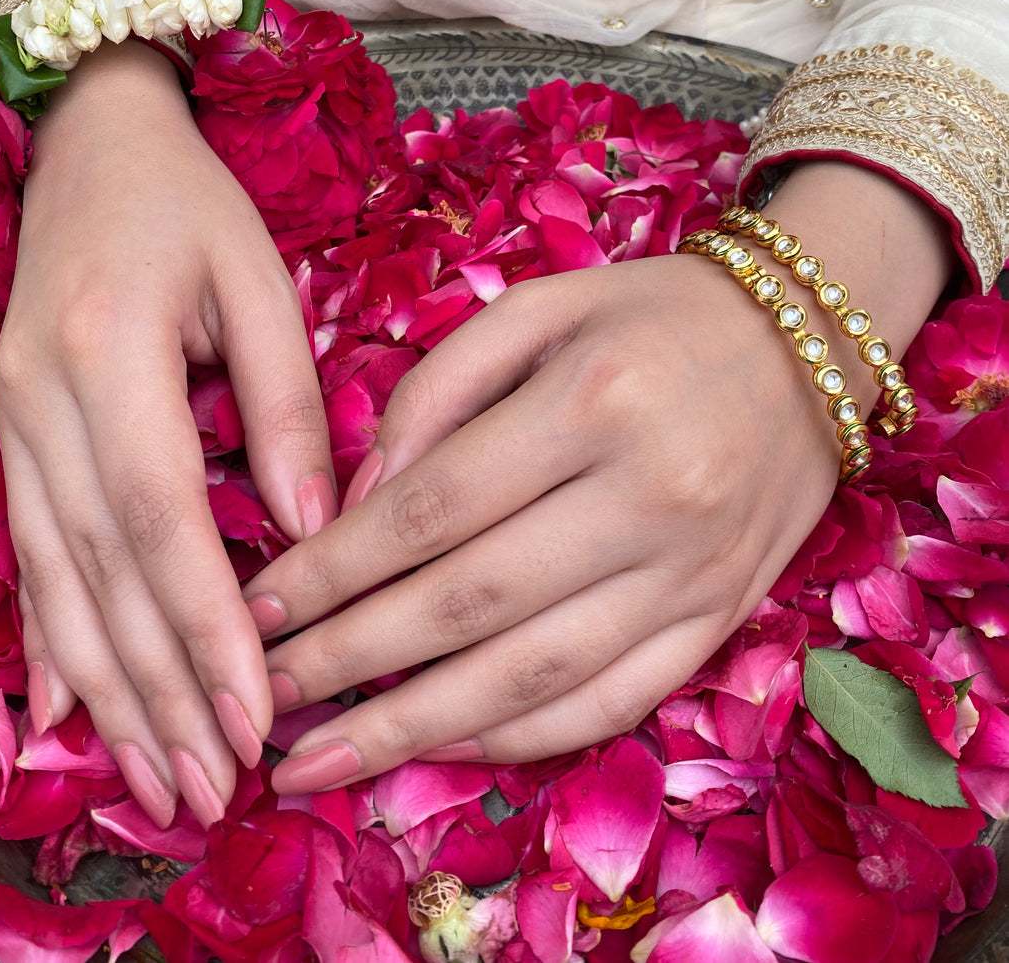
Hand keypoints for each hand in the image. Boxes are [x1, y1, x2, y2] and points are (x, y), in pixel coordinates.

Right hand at [0, 41, 335, 826]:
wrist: (93, 146)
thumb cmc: (189, 205)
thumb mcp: (258, 281)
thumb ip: (285, 404)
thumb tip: (315, 529)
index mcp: (110, 349)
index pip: (159, 514)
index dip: (205, 621)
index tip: (254, 711)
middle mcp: (42, 398)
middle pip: (102, 569)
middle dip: (159, 688)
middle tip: (212, 787)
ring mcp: (13, 420)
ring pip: (56, 579)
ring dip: (107, 690)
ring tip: (154, 782)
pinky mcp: (10, 434)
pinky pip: (29, 553)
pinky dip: (50, 639)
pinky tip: (66, 713)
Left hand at [242, 162, 954, 789]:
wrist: (808, 343)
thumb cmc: (654, 314)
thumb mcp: (541, 307)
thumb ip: (439, 387)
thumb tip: (361, 496)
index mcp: (591, 402)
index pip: (432, 509)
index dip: (334, 568)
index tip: (260, 604)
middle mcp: (647, 496)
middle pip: (468, 603)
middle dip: (350, 660)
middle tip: (263, 694)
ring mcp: (691, 572)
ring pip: (534, 676)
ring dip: (416, 730)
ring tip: (324, 761)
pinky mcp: (720, 617)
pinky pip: (611, 703)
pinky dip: (519, 739)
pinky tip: (442, 749)